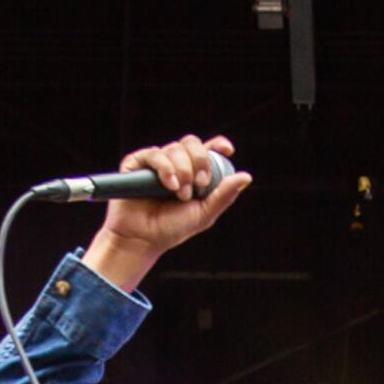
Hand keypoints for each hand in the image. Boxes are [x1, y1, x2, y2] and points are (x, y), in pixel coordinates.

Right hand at [81, 134, 249, 291]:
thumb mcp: (204, 214)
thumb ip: (224, 195)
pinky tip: (169, 185)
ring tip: (179, 194)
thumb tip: (246, 176)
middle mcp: (175, 164)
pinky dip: (165, 168)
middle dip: (199, 161)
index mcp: (193, 173)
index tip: (227, 150)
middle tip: (200, 184)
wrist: (142, 239)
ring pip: (175, 148)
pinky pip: (155, 154)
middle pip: (192, 143)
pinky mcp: (137, 164)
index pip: (207, 150)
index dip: (217, 145)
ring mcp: (156, 163)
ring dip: (182, 171)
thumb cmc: (171, 229)